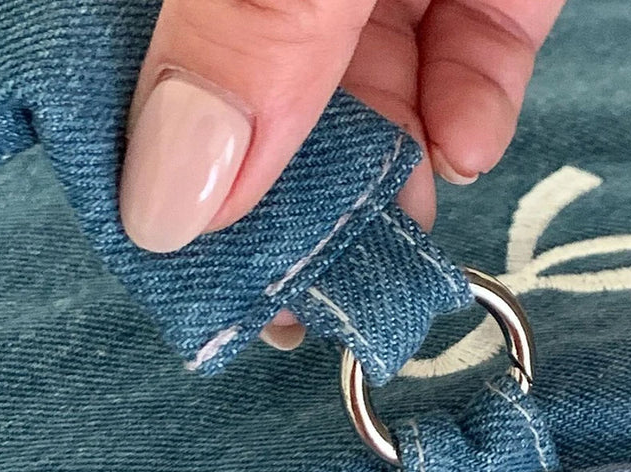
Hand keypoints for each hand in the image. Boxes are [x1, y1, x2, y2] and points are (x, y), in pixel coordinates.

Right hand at [118, 0, 563, 258]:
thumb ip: (251, 18)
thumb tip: (167, 192)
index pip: (156, 42)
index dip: (170, 147)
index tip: (196, 258)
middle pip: (266, 67)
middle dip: (289, 183)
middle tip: (303, 285)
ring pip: (370, 68)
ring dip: (383, 160)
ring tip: (387, 234)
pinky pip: (474, 30)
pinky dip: (473, 94)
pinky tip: (466, 145)